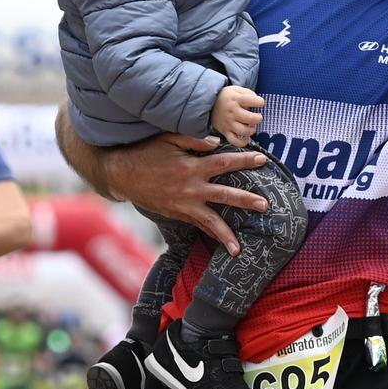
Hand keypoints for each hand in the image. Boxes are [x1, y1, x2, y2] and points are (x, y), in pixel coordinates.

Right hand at [106, 134, 268, 254]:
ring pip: (209, 222)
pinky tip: (221, 245)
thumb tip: (216, 142)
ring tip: (239, 249)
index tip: (262, 160)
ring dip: (226, 235)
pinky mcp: (176, 214)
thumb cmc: (146, 152)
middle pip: (225, 195)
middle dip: (246, 200)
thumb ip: (194, 140)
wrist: (122, 174)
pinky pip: (196, 226)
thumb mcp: (168, 139)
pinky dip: (209, 235)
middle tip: (265, 206)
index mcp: (191, 167)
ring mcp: (183, 205)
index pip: (224, 163)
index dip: (244, 161)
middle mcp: (190, 188)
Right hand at [210, 86, 263, 146]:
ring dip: (252, 130)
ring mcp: (228, 122)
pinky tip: (247, 138)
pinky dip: (243, 142)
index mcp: (236, 99)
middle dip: (258, 118)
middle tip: (257, 117)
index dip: (260, 102)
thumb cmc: (227, 97)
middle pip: (251, 119)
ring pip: (244, 131)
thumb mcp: (236, 89)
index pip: (254, 101)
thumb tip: (258, 102)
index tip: (260, 103)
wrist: (208, 103)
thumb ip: (249, 93)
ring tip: (251, 126)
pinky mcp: (225, 131)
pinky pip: (234, 141)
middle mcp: (232, 111)